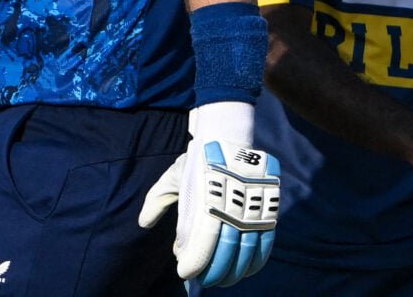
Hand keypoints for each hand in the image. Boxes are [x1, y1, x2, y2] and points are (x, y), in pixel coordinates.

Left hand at [138, 101, 279, 286]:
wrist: (227, 133)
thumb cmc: (196, 159)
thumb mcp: (172, 176)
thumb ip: (156, 200)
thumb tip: (143, 223)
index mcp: (205, 200)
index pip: (202, 245)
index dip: (194, 265)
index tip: (184, 272)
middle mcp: (231, 205)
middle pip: (226, 253)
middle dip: (214, 272)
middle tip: (205, 279)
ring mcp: (252, 206)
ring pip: (247, 251)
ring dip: (235, 271)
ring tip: (224, 279)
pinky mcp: (268, 206)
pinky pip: (266, 241)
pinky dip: (256, 260)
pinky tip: (247, 269)